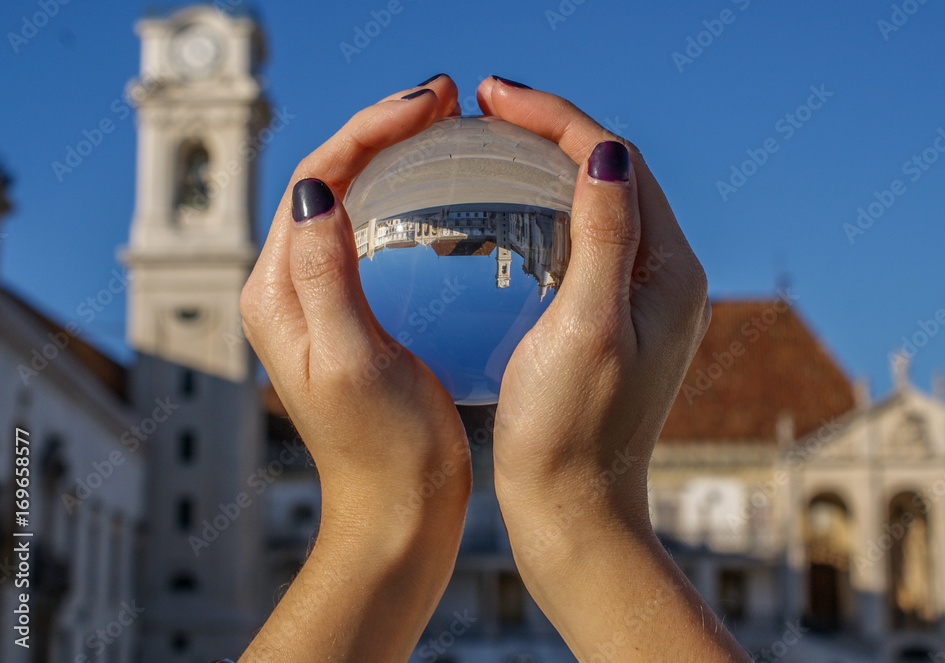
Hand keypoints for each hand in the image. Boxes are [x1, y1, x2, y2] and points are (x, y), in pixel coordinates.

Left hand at [239, 76, 470, 661]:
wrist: (397, 514)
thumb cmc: (382, 451)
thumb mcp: (351, 362)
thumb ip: (325, 277)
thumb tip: (314, 191)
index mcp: (278, 292)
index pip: (316, 179)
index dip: (371, 129)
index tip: (431, 104)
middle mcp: (290, 288)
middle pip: (329, 179)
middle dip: (382, 130)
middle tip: (445, 101)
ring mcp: (322, 302)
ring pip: (353, 201)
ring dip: (394, 157)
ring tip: (446, 130)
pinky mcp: (356, 317)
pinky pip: (376, 236)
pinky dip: (407, 200)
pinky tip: (444, 195)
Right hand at [479, 78, 748, 660]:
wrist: (574, 512)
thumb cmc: (571, 433)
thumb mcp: (586, 330)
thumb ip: (603, 237)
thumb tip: (605, 150)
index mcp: (668, 272)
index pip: (618, 161)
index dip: (556, 117)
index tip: (493, 95)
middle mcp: (664, 278)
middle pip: (612, 174)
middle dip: (551, 131)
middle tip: (485, 111)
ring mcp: (639, 301)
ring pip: (595, 204)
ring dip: (547, 167)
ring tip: (489, 147)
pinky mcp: (612, 323)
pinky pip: (582, 243)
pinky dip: (543, 213)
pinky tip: (501, 216)